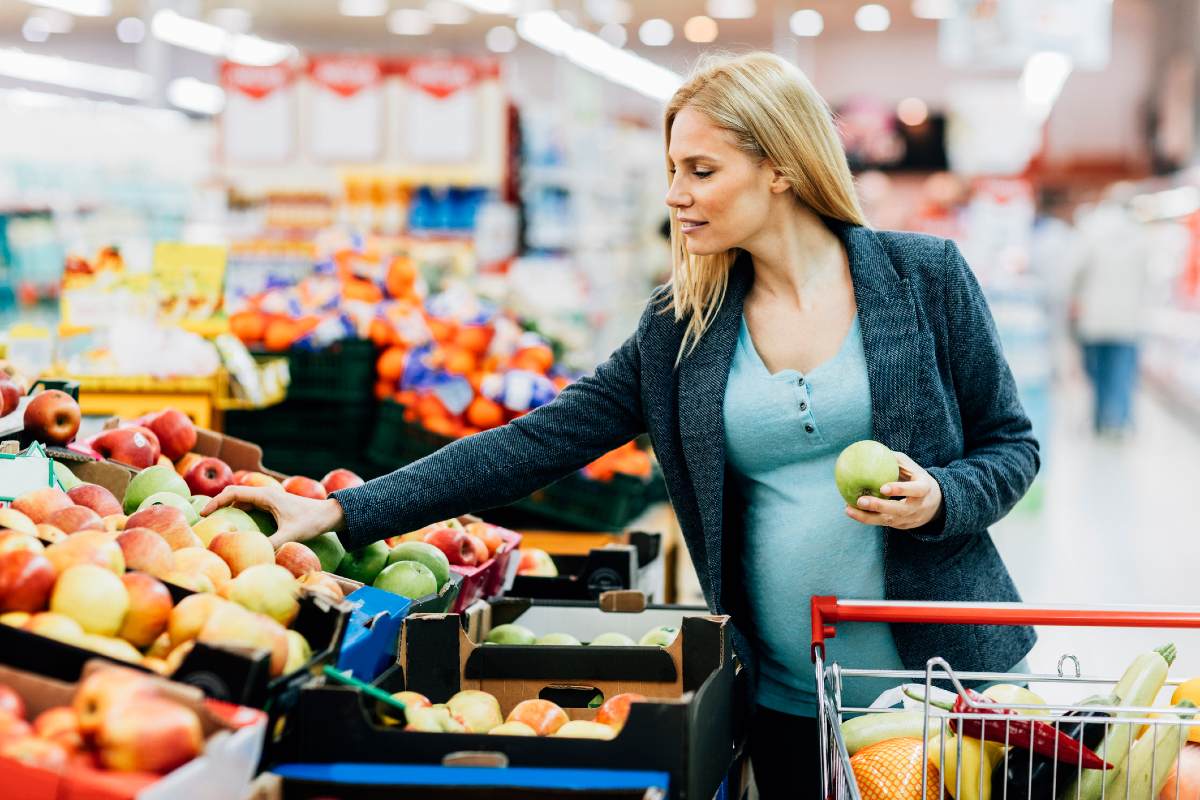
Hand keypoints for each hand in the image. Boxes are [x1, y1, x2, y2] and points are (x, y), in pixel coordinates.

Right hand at [202, 486, 345, 549]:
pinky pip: (250, 507)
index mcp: (266, 496)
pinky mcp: (272, 506)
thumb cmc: (312, 521)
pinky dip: (238, 513)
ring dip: (227, 508)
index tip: (203, 513)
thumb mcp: (291, 534)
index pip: (234, 493)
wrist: (329, 514)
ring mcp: (269, 500)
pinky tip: (233, 527)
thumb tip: (255, 556)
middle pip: (234, 495)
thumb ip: (272, 545)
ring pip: (242, 501)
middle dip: (217, 504)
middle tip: (203, 519)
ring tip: (213, 523)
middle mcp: (265, 495)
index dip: (216, 501)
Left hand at [844, 451, 942, 529]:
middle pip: (898, 510)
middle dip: (879, 506)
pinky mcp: (901, 526)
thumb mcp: (913, 468)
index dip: (900, 490)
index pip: (914, 490)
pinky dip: (867, 518)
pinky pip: (882, 523)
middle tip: (860, 501)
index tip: (883, 488)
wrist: (935, 505)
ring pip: (887, 520)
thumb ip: (896, 460)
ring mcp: (909, 519)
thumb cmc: (917, 479)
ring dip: (866, 516)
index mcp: (924, 490)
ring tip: (848, 509)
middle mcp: (917, 507)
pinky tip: (851, 511)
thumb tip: (871, 449)